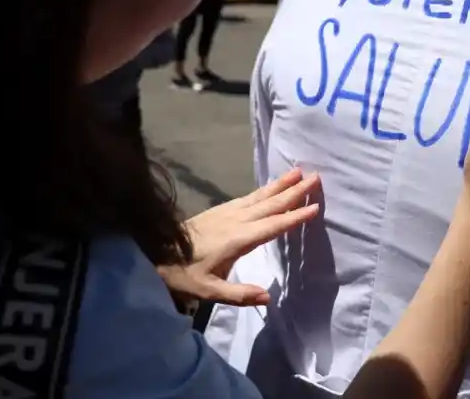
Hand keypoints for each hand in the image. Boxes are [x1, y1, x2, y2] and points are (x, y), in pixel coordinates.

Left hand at [158, 168, 320, 305]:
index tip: (314, 207)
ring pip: (259, 196)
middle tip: (315, 177)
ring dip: (280, 184)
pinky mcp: (219, 210)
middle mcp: (235, 221)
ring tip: (298, 172)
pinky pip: (248, 196)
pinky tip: (270, 186)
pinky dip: (263, 189)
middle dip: (293, 191)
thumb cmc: (183, 274)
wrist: (154, 252)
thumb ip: (239, 295)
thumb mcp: (208, 291)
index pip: (271, 226)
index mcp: (237, 239)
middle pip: (269, 204)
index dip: (293, 217)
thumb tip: (268, 297)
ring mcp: (226, 212)